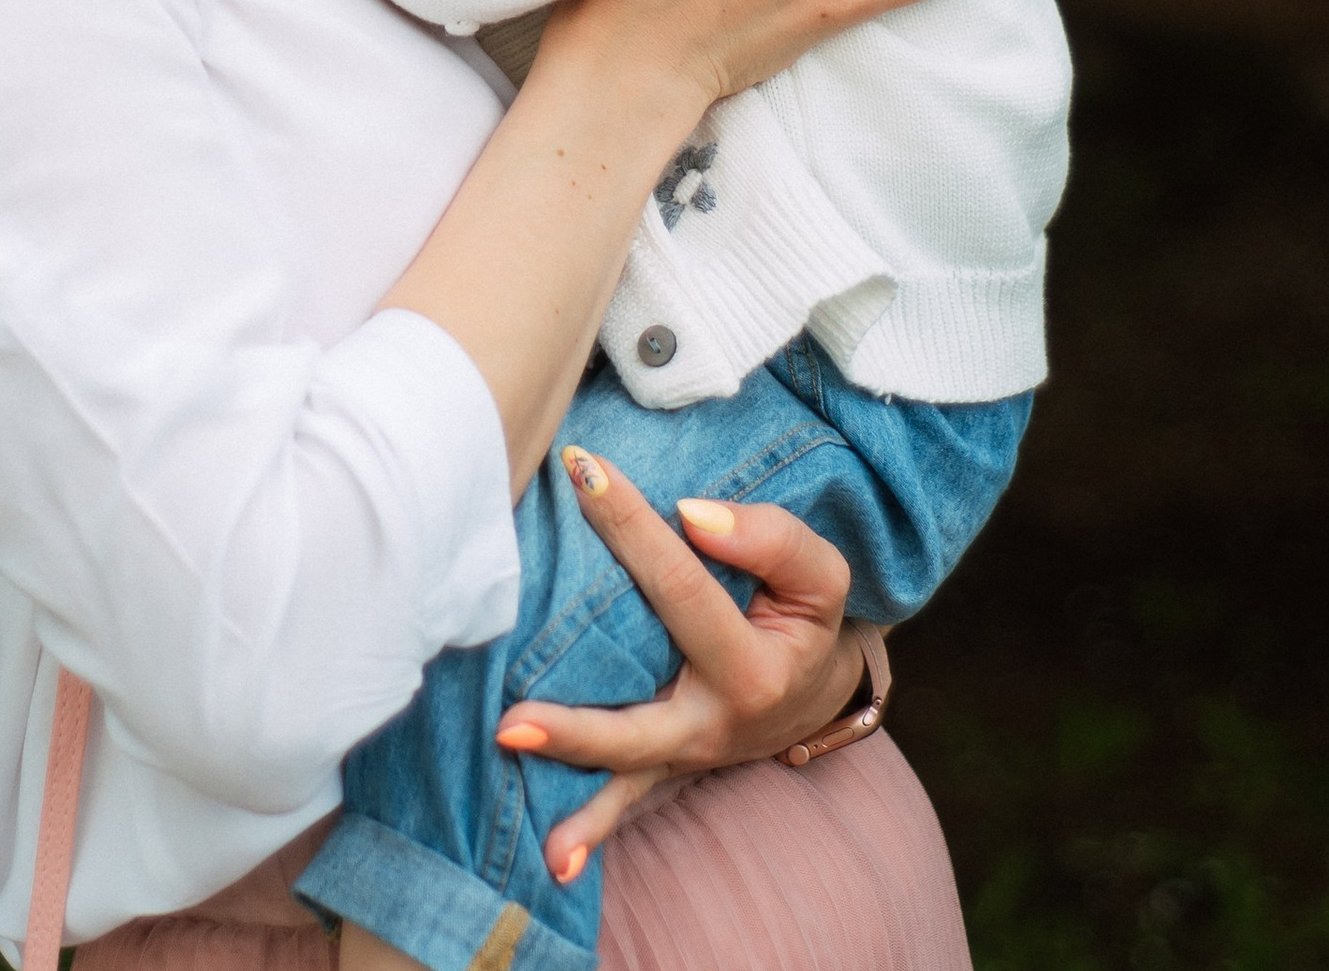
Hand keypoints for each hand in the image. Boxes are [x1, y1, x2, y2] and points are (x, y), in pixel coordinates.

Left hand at [496, 447, 863, 883]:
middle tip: (510, 708)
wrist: (819, 686)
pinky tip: (551, 858)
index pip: (680, 587)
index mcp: (753, 669)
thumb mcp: (821, 575)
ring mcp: (684, 753)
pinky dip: (591, 829)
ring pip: (621, 768)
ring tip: (507, 746)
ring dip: (565, 763)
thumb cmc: (805, 617)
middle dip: (577, 712)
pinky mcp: (663, 767)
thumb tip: (693, 518)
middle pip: (638, 717)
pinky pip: (624, 802)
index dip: (631, 524)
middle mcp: (713, 723)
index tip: (583, 470)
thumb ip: (770, 539)